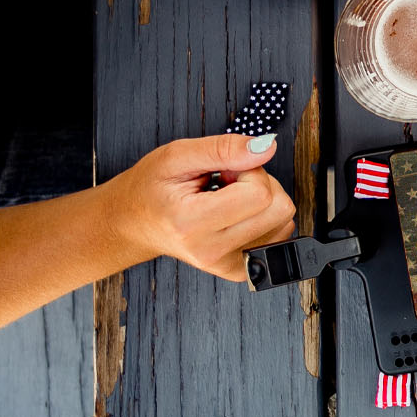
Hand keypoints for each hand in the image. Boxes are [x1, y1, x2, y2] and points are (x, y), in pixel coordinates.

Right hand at [105, 135, 297, 281]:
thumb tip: (267, 147)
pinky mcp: (240, 270)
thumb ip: (224, 149)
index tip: (226, 170)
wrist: (131, 225)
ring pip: (284, 221)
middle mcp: (212, 251)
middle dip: (260, 184)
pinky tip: (234, 214)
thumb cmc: (149, 189)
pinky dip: (263, 218)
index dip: (250, 170)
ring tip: (227, 198)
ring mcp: (227, 265)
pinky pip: (279, 236)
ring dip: (262, 201)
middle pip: (280, 208)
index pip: (260, 194)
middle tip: (227, 182)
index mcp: (191, 224)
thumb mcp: (176, 156)